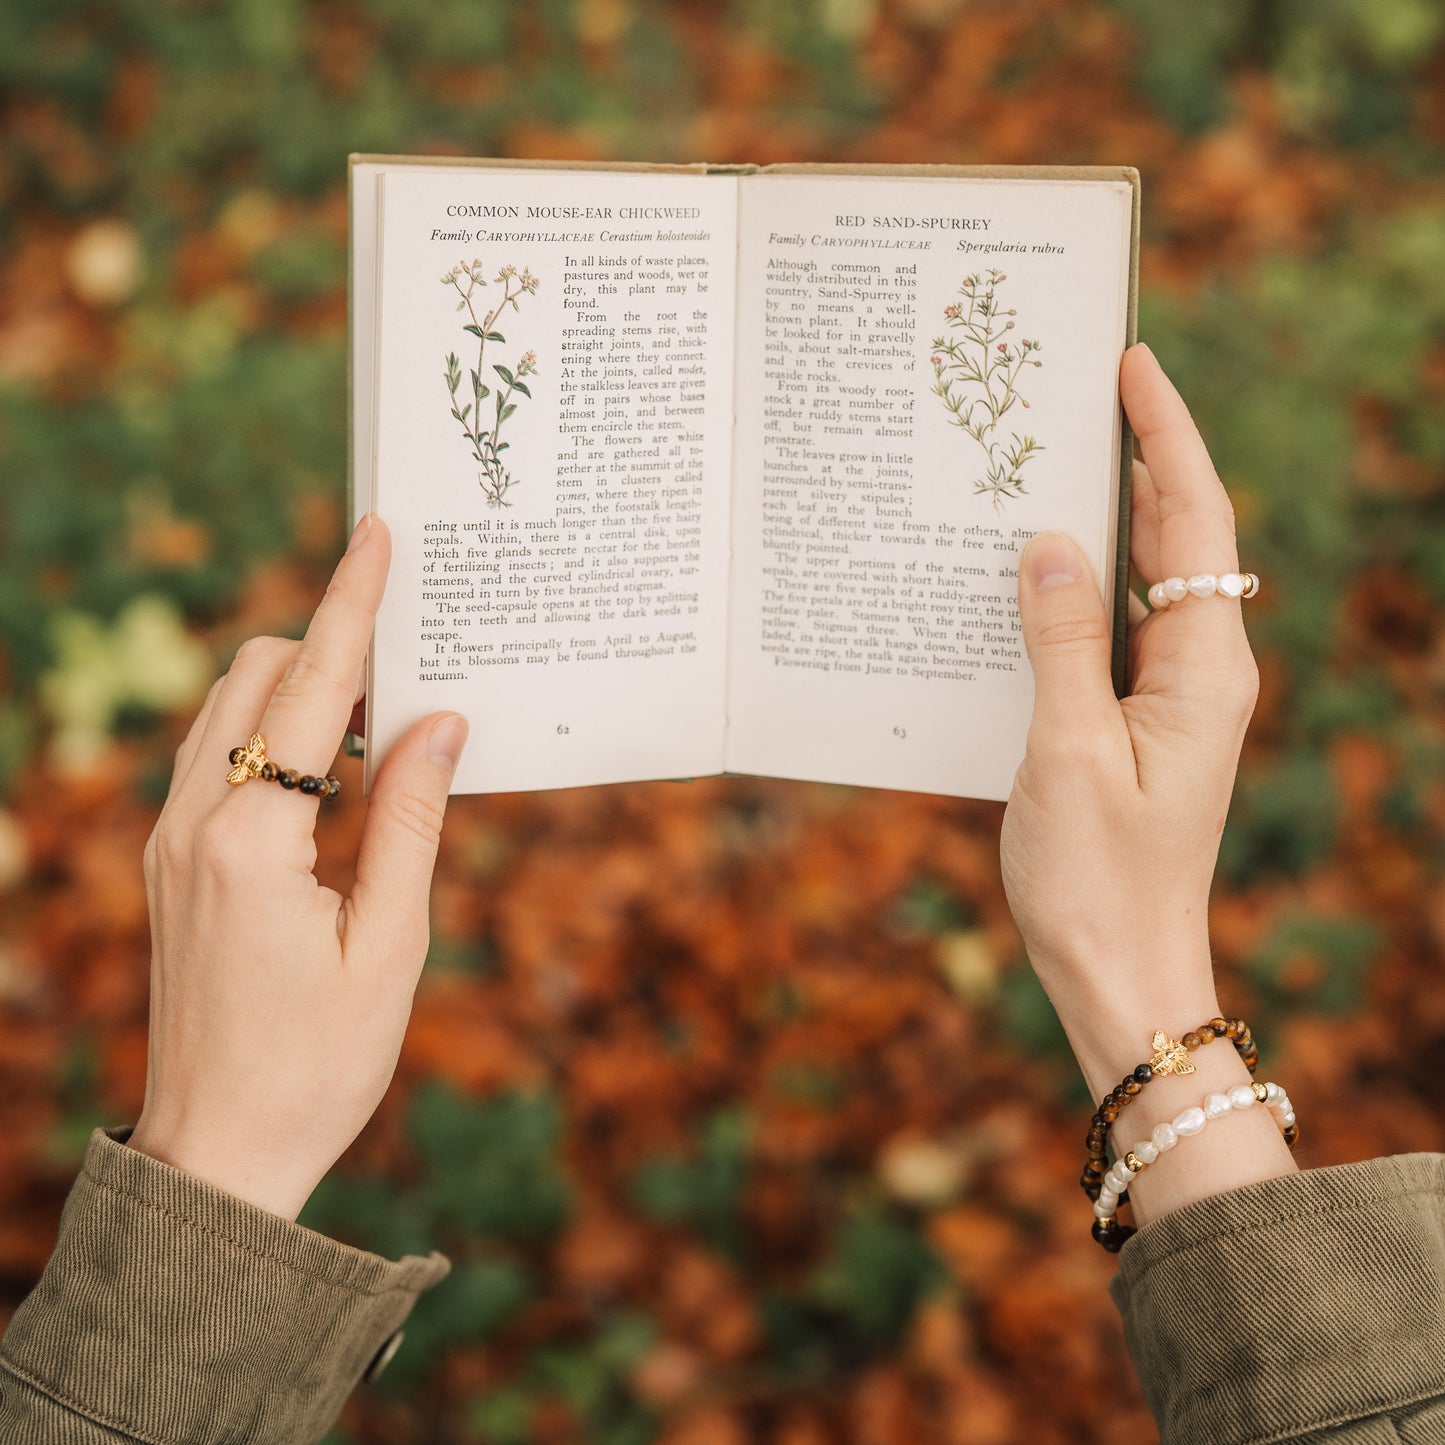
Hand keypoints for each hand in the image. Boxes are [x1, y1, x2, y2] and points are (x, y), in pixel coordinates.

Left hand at [128, 516, 467, 1219]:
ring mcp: (168, 841)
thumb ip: (413, 818)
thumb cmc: (317, 1063)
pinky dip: (276, 737)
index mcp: (250, 843)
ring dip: (303, 693)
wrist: (219, 1152)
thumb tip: (440, 719)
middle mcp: (191, 824)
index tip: (376, 534)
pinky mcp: (170, 862)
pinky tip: (334, 783)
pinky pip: (219, 757)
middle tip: (411, 674)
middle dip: (329, 646)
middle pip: (254, 675)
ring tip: (381, 734)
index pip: (310, 691)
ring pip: (229, 709)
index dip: (352, 606)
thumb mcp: (393, 945)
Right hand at [1000, 345, 1292, 1221]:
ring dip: (1111, 517)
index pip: (1193, 522)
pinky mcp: (1138, 723)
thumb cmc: (1097, 880)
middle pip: (1181, 538)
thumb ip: (1061, 643)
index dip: (1166, 436)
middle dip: (1141, 457)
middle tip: (1084, 390)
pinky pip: (1116, 629)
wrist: (1119, 973)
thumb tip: (1050, 541)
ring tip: (1056, 456)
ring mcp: (1173, 699)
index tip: (1134, 364)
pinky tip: (1033, 570)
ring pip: (1147, 580)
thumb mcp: (1068, 755)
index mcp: (1203, 671)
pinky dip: (1084, 585)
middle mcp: (1201, 673)